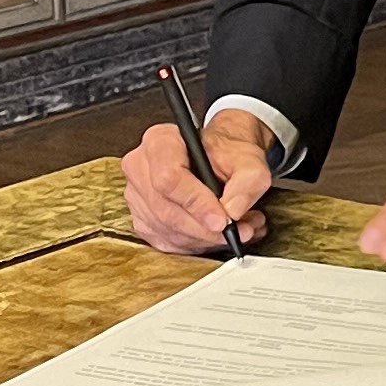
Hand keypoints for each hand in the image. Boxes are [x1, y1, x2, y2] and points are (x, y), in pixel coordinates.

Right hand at [123, 110, 277, 254]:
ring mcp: (137, 197)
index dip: (197, 203)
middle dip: (207, 229)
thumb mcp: (249, 160)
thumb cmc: (228, 154)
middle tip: (240, 230)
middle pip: (167, 211)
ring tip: (239, 230)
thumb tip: (233, 211)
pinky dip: (198, 244)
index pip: (169, 178)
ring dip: (208, 239)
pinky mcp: (143, 221)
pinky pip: (168, 242)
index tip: (223, 219)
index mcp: (160, 141)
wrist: (222, 159)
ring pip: (169, 231)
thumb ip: (247, 182)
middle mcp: (140, 168)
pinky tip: (218, 235)